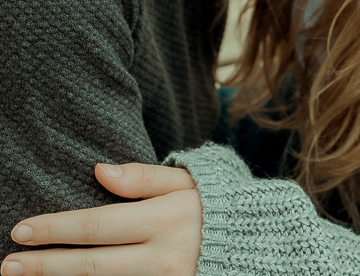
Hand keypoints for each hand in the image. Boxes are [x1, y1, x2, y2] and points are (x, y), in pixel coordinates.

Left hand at [3, 163, 200, 275]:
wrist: (256, 243)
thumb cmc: (215, 206)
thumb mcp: (188, 181)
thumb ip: (144, 177)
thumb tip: (99, 172)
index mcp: (168, 219)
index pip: (98, 226)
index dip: (57, 229)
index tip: (21, 230)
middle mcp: (163, 257)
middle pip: (91, 266)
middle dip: (45, 266)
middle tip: (7, 266)